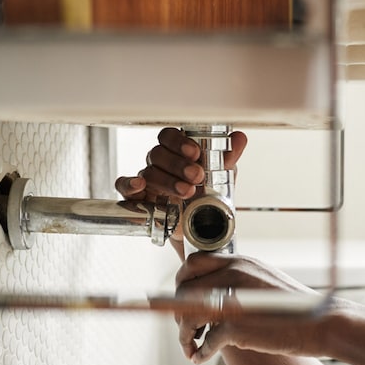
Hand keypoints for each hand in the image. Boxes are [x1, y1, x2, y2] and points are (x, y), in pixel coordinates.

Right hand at [114, 127, 247, 242]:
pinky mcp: (138, 198)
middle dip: (178, 164)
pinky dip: (129, 184)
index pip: (169, 136)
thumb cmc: (206, 196)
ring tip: (187, 192)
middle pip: (158, 153)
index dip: (179, 142)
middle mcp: (160, 163)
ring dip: (168, 181)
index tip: (195, 152)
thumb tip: (239, 138)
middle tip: (196, 176)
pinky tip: (140, 185)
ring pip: (148, 171)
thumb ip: (228, 158)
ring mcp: (148, 180)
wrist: (200, 228)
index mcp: (177, 152)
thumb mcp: (221, 177)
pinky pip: (124, 186)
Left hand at [174, 252, 329, 362]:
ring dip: (184, 335)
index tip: (182, 300)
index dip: (181, 283)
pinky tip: (200, 358)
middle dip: (178, 312)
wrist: (324, 323)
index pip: (193, 263)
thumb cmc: (298, 308)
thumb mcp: (266, 281)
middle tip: (188, 329)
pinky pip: (206, 340)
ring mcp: (234, 299)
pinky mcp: (237, 326)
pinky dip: (199, 351)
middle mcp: (234, 275)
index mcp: (241, 262)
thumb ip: (241, 281)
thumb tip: (215, 292)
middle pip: (184, 289)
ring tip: (191, 347)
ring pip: (188, 314)